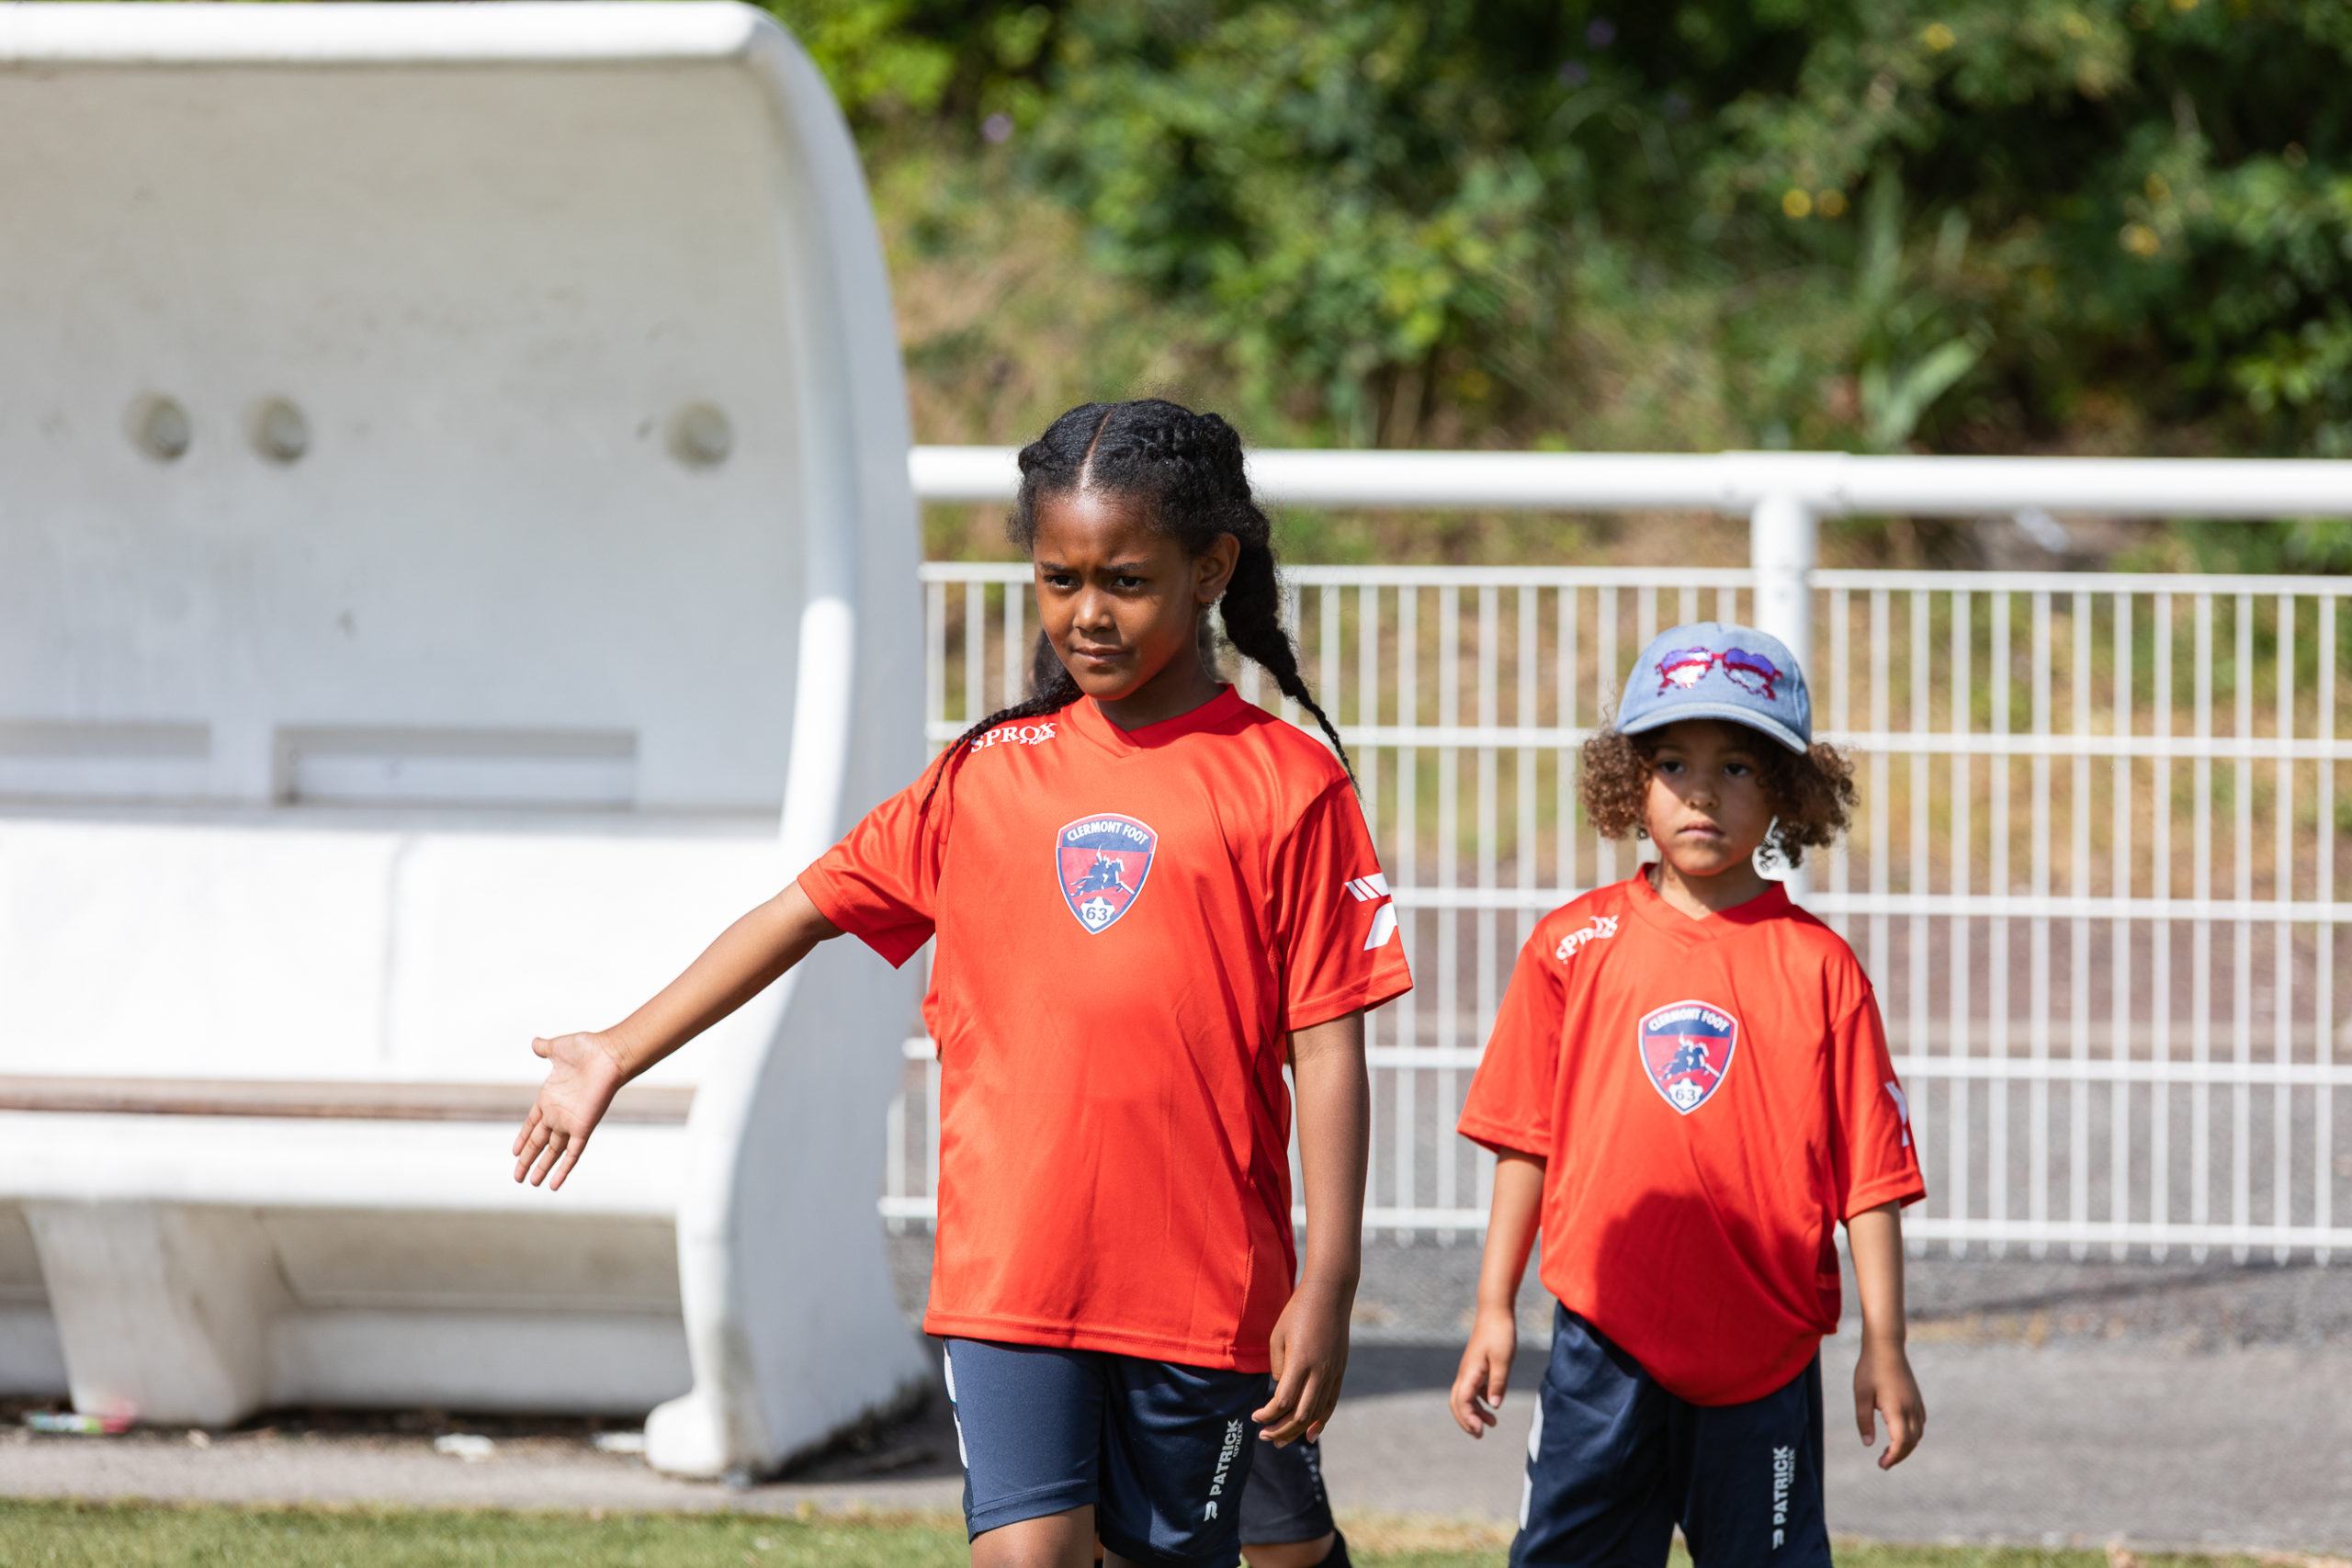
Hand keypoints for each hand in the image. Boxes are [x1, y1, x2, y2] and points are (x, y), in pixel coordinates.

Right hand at [512, 1032, 628, 1189]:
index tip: (514, 1152)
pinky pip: (572, 1154)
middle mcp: (558, 1113)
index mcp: (550, 1097)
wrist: (609, 1054)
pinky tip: (554, 1185)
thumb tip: (535, 1043)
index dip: (523, 1137)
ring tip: (530, 1183)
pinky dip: (563, 1169)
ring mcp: (570, 1122)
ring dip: (542, 1168)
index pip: (532, 1123)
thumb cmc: (587, 1048)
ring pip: (552, 1151)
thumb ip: (545, 1048)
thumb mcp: (558, 1048)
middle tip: (517, 1176)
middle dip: (527, 1159)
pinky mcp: (583, 1127)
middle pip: (539, 1142)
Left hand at [1253, 1277, 1351, 1445]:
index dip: (1268, 1415)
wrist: (1330, 1294)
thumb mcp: (1279, 1335)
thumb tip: (1281, 1388)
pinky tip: (1311, 1435)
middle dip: (1280, 1430)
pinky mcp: (1340, 1371)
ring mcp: (1333, 1373)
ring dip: (1297, 1431)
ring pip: (1316, 1413)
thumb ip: (1278, 1367)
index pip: (1283, 1401)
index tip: (1255, 1417)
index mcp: (1300, 1362)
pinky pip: (1330, 1403)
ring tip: (1280, 1441)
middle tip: (1264, 1437)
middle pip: (1300, 1415)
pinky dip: (1321, 1422)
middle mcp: (1320, 1372)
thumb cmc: (1298, 1311)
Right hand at [1448, 1305, 1517, 1436]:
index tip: (1481, 1430)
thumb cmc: (1500, 1334)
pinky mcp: (1476, 1366)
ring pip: (1464, 1397)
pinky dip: (1479, 1401)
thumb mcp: (1503, 1360)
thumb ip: (1498, 1384)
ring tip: (1492, 1424)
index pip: (1461, 1402)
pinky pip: (1472, 1389)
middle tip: (1480, 1435)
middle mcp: (1465, 1373)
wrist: (1495, 1312)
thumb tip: (1494, 1406)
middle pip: (1457, 1403)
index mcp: (1469, 1373)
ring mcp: (1469, 1370)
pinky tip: (1493, 1404)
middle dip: (1466, 1421)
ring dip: (1474, 1412)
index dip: (1468, 1419)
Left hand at [1853, 1333, 1924, 1468]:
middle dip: (1899, 1455)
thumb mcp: (1861, 1395)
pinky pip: (1920, 1423)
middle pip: (1911, 1442)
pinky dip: (1912, 1434)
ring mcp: (1916, 1403)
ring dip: (1906, 1446)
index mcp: (1897, 1410)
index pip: (1901, 1443)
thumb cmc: (1870, 1369)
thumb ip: (1864, 1421)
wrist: (1886, 1345)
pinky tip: (1900, 1433)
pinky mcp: (1917, 1398)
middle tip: (1883, 1462)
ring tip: (1890, 1451)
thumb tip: (1868, 1444)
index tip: (1881, 1464)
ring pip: (1918, 1434)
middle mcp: (1911, 1409)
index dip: (1893, 1457)